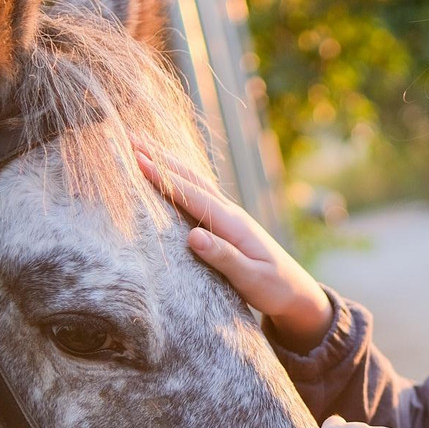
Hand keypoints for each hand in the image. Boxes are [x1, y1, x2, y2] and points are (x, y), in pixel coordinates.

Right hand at [132, 139, 332, 352]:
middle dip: (161, 157)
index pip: (192, 195)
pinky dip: (179, 178)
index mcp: (233, 223)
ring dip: (168, 161)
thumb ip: (223, 257)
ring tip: (143, 144)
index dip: (164, 177)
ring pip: (194, 181)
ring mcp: (229, 216)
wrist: (297, 291)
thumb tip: (193, 236)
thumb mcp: (250, 278)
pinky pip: (198, 193)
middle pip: (190, 178)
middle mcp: (230, 213)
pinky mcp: (227, 223)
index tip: (138, 159)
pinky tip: (169, 171)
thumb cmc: (274, 287)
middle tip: (131, 136)